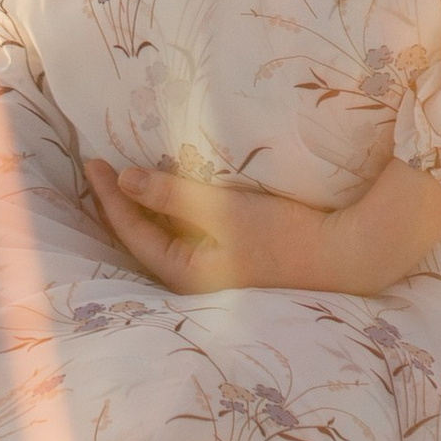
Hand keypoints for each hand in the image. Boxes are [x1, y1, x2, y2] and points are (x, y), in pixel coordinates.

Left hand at [83, 151, 440, 299]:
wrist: (349, 253)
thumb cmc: (285, 234)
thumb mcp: (223, 211)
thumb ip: (172, 194)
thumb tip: (123, 178)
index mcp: (185, 273)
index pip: (130, 230)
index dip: (108, 195)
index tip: (91, 161)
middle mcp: (195, 280)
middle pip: (141, 239)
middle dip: (118, 204)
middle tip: (97, 168)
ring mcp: (215, 272)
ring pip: (163, 238)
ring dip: (143, 208)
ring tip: (124, 178)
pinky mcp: (235, 260)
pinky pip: (186, 235)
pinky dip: (169, 213)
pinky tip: (171, 195)